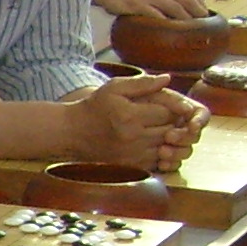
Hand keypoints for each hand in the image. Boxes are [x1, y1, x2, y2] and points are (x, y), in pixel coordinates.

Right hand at [72, 72, 203, 171]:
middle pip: (171, 131)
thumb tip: (167, 79)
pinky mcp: (128, 166)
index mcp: (130, 116)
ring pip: (166, 148)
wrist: (71, 132)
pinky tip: (152, 143)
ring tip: (162, 129)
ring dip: (169, 140)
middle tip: (170, 117)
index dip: (175, 108)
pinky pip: (156, 162)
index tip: (171, 106)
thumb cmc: (94, 107)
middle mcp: (132, 137)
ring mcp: (131, 155)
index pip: (168, 113)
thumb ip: (142, 83)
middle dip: (175, 123)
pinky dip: (160, 153)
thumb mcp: (114, 87)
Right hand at [94, 0, 210, 21]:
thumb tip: (184, 2)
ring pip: (176, 8)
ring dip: (186, 19)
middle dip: (197, 12)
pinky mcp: (139, 5)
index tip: (204, 12)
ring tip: (191, 28)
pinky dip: (168, 23)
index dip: (200, 2)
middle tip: (202, 22)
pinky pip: (159, 16)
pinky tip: (172, 29)